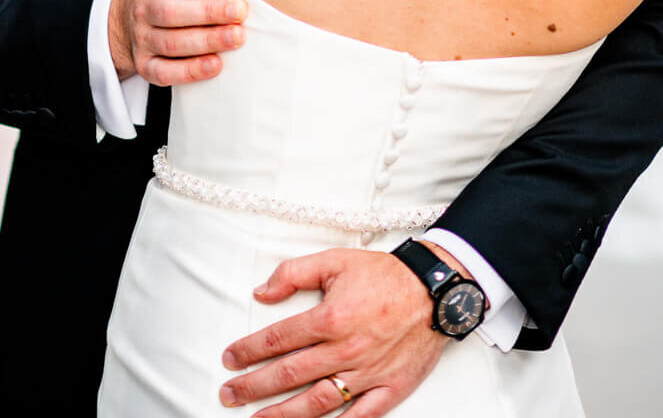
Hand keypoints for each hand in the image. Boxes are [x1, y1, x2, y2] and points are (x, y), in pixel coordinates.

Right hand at [108, 0, 246, 85]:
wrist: (125, 23)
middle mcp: (142, 9)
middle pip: (171, 13)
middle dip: (207, 12)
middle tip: (240, 10)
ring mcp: (142, 40)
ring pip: (171, 43)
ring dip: (206, 41)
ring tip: (238, 37)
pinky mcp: (147, 67)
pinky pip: (166, 73)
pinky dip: (190, 72)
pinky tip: (216, 66)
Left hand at [219, 249, 444, 416]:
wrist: (434, 290)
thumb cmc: (384, 275)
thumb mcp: (335, 260)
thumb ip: (294, 273)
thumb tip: (261, 292)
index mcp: (330, 317)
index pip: (278, 339)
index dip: (248, 351)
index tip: (229, 358)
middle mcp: (345, 349)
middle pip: (289, 374)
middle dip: (253, 386)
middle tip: (229, 394)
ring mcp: (367, 374)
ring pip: (317, 402)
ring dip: (283, 414)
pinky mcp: (389, 389)